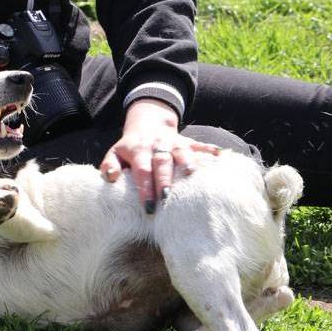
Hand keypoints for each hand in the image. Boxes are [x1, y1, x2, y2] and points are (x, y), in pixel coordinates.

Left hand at [100, 99, 220, 212]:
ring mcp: (174, 142)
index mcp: (138, 150)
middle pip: (162, 162)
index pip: (141, 170)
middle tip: (167, 198)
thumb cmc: (129, 148)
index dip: (145, 188)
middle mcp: (157, 145)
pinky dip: (211, 150)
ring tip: (192, 175)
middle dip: (165, 180)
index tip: (148, 207)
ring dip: (187, 162)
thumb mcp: (114, 154)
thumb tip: (111, 177)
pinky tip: (222, 156)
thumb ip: (109, 166)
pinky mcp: (187, 141)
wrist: (146, 123)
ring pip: (182, 151)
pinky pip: (200, 145)